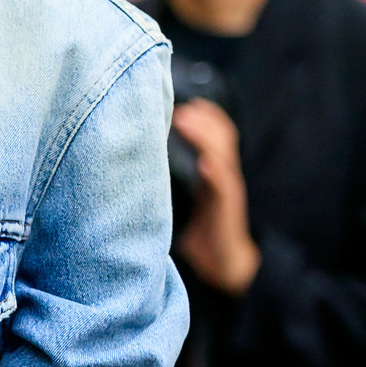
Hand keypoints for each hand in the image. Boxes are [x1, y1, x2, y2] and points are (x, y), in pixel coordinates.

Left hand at [172, 99, 260, 294]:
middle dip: (203, 119)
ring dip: (205, 137)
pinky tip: (205, 164)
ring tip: (187, 121)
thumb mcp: (187, 201)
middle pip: (222, 137)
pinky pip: (223, 188)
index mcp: (216, 173)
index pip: (217, 135)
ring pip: (222, 155)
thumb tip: (138, 169)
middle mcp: (224, 177)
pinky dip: (215, 174)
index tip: (185, 101)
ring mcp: (227, 192)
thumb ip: (174, 183)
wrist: (225, 265)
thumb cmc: (203, 233)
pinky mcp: (227, 211)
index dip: (205, 116)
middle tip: (181, 106)